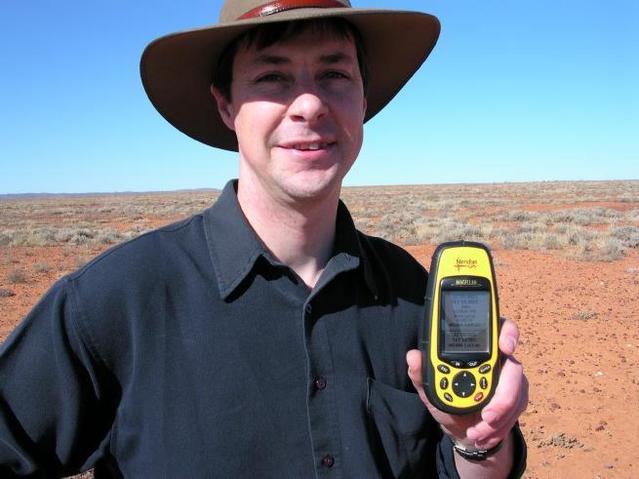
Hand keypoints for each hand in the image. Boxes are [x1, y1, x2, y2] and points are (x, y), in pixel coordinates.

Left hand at [406, 318, 527, 448]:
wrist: (461, 428)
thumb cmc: (447, 398)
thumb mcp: (431, 388)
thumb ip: (422, 372)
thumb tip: (413, 356)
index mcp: (479, 348)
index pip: (499, 329)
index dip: (507, 333)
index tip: (504, 348)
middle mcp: (499, 360)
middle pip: (514, 367)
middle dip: (504, 395)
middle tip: (487, 415)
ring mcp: (511, 379)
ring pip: (517, 393)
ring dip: (500, 417)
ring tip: (478, 431)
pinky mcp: (518, 398)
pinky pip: (516, 410)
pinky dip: (500, 427)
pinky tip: (483, 435)